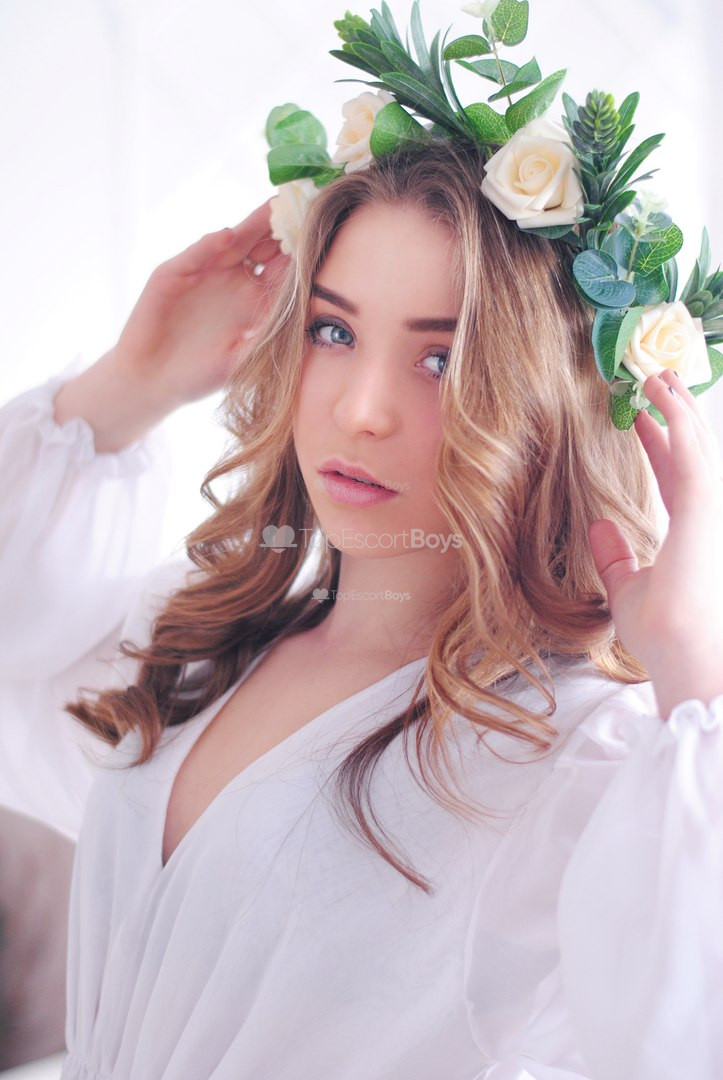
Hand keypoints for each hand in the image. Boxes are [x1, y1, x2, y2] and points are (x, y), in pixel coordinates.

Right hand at [111, 199, 288, 408]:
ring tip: (274, 206)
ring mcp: (203, 272)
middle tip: (306, 202)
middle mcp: (233, 279)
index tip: (328, 233)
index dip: (303, 251)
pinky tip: (228, 237)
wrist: (153, 380)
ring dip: (252, 224)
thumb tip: (309, 323)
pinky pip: (194, 256)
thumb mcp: (245, 360)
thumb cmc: (201, 373)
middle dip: (282, 225)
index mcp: (255, 299)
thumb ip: (271, 337)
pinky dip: (208, 246)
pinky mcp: (172, 275)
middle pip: (263, 245)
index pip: (285, 267)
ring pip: (232, 241)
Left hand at [589, 369, 722, 718]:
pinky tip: (660, 395)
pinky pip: (694, 453)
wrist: (680, 655)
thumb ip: (616, 556)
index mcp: (690, 532)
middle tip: (655, 379)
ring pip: (697, 443)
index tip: (638, 416)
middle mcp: (706, 516)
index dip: (658, 443)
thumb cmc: (662, 632)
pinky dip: (678, 419)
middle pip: (692, 452)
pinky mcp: (706, 509)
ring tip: (656, 373)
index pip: (676, 476)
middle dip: (675, 414)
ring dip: (678, 406)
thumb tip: (597, 527)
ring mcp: (711, 511)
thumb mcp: (627, 588)